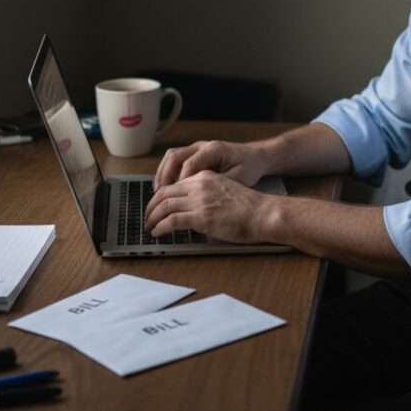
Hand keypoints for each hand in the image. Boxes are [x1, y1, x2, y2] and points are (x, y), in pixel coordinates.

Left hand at [144, 171, 272, 242]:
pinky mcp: (201, 217)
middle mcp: (199, 185)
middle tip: (147, 217)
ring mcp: (199, 201)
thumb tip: (193, 209)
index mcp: (205, 177)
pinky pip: (171, 221)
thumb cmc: (250, 208)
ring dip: (152, 218)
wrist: (263, 213)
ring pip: (164, 206)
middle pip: (164, 193)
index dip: (160, 197)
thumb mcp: (225, 191)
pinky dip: (160, 228)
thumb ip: (207, 196)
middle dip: (151, 207)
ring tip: (149, 227)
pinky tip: (158, 233)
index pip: (174, 184)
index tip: (156, 206)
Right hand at [154, 140, 266, 189]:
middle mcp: (202, 146)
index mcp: (214, 149)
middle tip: (160, 195)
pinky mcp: (195, 154)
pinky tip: (166, 188)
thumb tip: (200, 199)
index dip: (181, 182)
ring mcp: (197, 148)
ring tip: (158, 193)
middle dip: (165, 176)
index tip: (176, 198)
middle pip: (175, 156)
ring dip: (163, 173)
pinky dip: (168, 173)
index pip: (190, 164)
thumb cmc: (249, 167)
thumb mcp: (239, 179)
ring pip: (172, 156)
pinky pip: (176, 161)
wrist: (256, 157)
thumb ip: (219, 185)